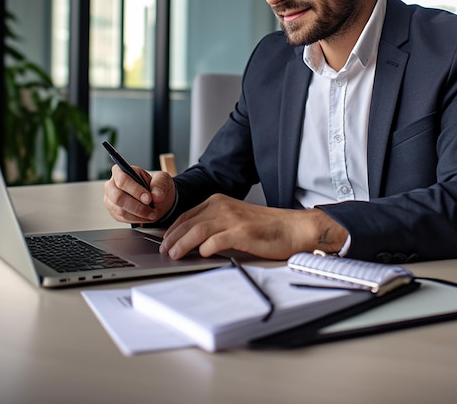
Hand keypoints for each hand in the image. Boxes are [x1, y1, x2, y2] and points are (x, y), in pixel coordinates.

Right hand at [104, 166, 175, 224]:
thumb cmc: (155, 185)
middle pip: (118, 197)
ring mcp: (110, 199)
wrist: (156, 199)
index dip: (135, 190)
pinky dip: (136, 219)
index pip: (122, 179)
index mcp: (121, 170)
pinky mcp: (113, 212)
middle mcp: (112, 184)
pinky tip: (145, 216)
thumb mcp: (163, 179)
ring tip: (152, 214)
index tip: (148, 198)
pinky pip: (122, 218)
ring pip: (120, 210)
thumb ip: (160, 184)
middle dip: (137, 206)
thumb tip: (156, 196)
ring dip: (139, 214)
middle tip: (152, 209)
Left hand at [159, 193, 348, 259]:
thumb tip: (193, 242)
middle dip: (172, 238)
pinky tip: (200, 255)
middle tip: (164, 251)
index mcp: (219, 201)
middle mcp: (223, 206)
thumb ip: (216, 225)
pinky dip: (205, 248)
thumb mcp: (236, 219)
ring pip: (197, 231)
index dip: (173, 229)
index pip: (187, 215)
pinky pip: (216, 241)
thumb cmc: (266, 228)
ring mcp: (232, 219)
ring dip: (182, 244)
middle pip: (189, 222)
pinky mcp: (241, 232)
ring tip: (173, 255)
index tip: (164, 240)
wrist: (292, 228)